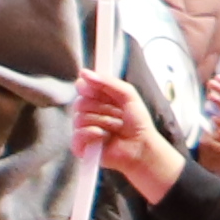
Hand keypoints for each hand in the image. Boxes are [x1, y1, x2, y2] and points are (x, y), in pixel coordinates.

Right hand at [72, 68, 188, 200]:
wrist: (141, 146)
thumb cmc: (137, 122)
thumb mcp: (128, 95)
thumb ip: (108, 82)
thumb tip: (84, 73)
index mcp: (96, 100)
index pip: (82, 87)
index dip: (89, 88)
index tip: (99, 91)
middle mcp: (87, 113)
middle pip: (80, 103)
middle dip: (102, 108)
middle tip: (117, 115)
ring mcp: (82, 130)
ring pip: (80, 118)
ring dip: (103, 122)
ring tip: (115, 128)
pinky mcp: (81, 147)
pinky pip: (77, 134)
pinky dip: (92, 134)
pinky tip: (104, 137)